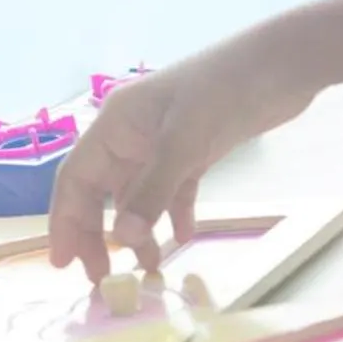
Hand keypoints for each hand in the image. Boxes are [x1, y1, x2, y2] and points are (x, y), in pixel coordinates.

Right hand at [48, 44, 280, 280]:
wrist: (281, 63)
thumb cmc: (224, 89)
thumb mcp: (184, 141)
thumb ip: (152, 192)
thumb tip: (122, 240)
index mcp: (115, 123)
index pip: (75, 178)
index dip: (65, 221)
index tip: (61, 263)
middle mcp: (131, 133)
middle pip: (100, 191)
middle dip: (97, 234)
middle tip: (102, 278)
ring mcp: (163, 141)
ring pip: (137, 194)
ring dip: (138, 230)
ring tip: (147, 267)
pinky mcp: (194, 148)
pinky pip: (173, 188)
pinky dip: (173, 213)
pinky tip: (182, 236)